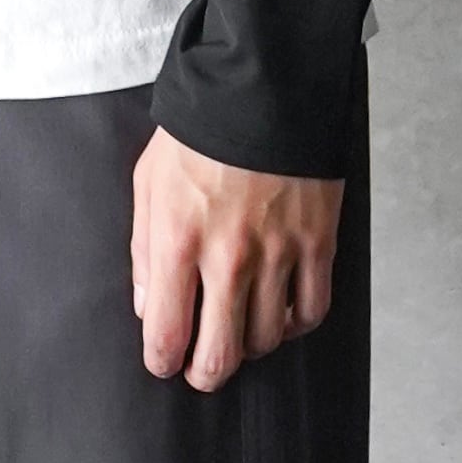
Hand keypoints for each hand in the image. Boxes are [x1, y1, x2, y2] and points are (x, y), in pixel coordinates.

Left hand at [130, 128, 342, 391]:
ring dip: (250, 345)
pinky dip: (296, 323)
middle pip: (219, 355)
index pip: (167, 335)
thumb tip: (149, 307)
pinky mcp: (318, 243)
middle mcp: (228, 257)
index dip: (162, 361)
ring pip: (266, 340)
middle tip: (201, 368)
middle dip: (205, 373)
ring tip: (241, 330)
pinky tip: (282, 314)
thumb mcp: (149, 182)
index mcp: (178, 242)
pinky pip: (311, 310)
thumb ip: (143, 250)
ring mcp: (278, 253)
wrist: (266, 88)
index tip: (164, 361)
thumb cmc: (202, 131)